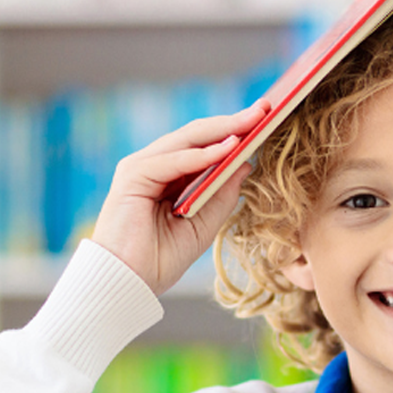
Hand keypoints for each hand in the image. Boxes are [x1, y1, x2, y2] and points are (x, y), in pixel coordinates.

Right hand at [90, 100, 269, 295]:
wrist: (127, 283)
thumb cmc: (160, 259)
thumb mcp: (203, 224)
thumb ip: (222, 195)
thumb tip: (246, 165)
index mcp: (170, 177)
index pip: (205, 146)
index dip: (234, 132)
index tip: (265, 120)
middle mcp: (155, 166)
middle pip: (198, 136)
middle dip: (233, 123)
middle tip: (264, 109)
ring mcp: (142, 168)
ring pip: (187, 140)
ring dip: (222, 130)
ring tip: (252, 122)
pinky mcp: (133, 176)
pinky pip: (173, 160)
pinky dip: (200, 155)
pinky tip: (226, 149)